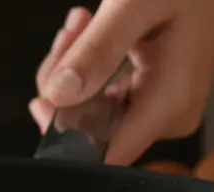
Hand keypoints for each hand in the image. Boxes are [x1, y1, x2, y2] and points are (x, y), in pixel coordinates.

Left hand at [30, 0, 213, 165]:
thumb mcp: (136, 4)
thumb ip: (97, 50)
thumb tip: (59, 96)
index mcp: (169, 106)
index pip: (103, 154)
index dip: (66, 135)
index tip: (45, 96)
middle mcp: (167, 115)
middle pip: (92, 128)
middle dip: (67, 84)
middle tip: (71, 33)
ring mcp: (162, 103)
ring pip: (93, 106)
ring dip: (75, 66)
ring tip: (83, 20)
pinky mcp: (156, 88)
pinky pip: (107, 89)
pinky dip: (91, 61)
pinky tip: (93, 27)